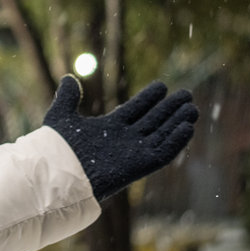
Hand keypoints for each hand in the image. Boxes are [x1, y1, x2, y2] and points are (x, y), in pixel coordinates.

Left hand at [43, 76, 197, 199]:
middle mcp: (123, 141)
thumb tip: (68, 77)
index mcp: (108, 129)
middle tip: (187, 94)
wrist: (59, 173)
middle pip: (153, 121)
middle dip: (170, 109)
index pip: (134, 110)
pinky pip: (162, 153)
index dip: (148, 99)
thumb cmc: (57, 147)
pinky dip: (176, 142)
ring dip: (177, 123)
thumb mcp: (61, 116)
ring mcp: (133, 153)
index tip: (162, 86)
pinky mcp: (139, 166)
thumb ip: (67, 98)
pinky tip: (188, 128)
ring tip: (192, 108)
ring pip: (161, 135)